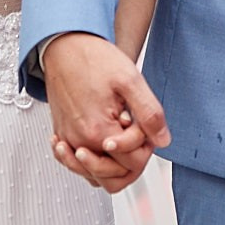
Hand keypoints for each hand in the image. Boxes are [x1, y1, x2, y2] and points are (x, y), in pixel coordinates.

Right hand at [42, 33, 168, 193]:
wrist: (64, 45)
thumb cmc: (93, 59)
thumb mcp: (130, 80)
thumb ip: (149, 113)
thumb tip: (163, 140)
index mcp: (98, 131)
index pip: (132, 163)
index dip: (146, 148)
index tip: (144, 127)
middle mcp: (79, 141)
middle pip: (112, 178)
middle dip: (130, 163)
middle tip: (134, 135)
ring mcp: (67, 140)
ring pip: (93, 176)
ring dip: (110, 166)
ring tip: (118, 140)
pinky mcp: (61, 135)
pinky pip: (76, 165)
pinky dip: (89, 162)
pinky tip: (98, 145)